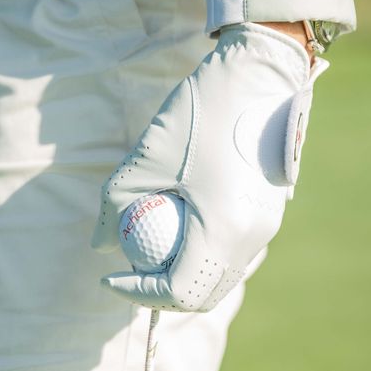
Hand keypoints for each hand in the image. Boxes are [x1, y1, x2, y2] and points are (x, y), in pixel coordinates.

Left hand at [92, 23, 327, 311]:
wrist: (259, 75)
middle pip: (203, 295)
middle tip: (129, 275)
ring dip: (183, 277)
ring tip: (148, 253)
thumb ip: (116, 208)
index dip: (140, 293)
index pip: (179, 290)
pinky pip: (233, 254)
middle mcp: (252, 238)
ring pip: (221, 277)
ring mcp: (266, 228)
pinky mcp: (269, 215)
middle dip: (161, 294)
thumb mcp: (144, 159)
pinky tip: (176, 231)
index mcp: (223, 230)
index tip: (110, 277)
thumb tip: (101, 247)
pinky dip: (203, 257)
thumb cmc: (198, 113)